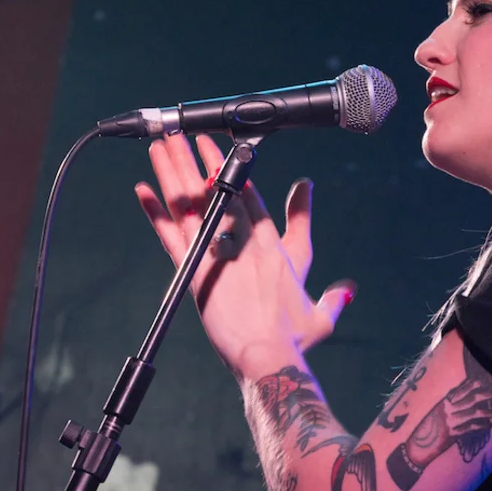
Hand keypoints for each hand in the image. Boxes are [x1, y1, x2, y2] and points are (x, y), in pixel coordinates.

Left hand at [134, 134, 353, 374]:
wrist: (269, 357)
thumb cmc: (294, 340)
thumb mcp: (320, 316)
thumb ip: (334, 297)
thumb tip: (349, 288)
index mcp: (273, 248)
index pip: (252, 199)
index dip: (236, 172)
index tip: (223, 149)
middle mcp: (245, 243)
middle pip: (219, 192)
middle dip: (200, 160)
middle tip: (184, 134)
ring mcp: (219, 255)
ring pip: (192, 205)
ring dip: (175, 172)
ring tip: (162, 145)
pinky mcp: (195, 274)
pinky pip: (171, 237)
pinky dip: (156, 213)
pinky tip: (142, 189)